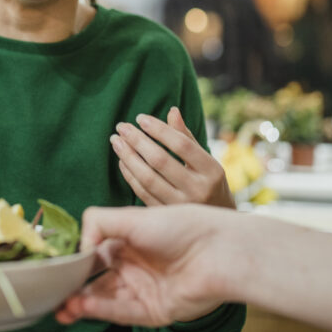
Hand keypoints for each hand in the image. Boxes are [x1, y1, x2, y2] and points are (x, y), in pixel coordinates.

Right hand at [56, 205, 237, 326]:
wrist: (218, 252)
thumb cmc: (180, 226)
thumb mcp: (132, 216)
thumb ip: (97, 222)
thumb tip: (78, 245)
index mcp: (129, 240)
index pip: (94, 253)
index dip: (75, 260)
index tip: (54, 266)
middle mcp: (135, 265)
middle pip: (95, 280)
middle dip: (73, 287)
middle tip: (51, 292)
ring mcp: (144, 289)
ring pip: (104, 298)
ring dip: (82, 302)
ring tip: (62, 305)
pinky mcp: (154, 311)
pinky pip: (122, 312)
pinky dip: (100, 310)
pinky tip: (82, 307)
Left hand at [114, 107, 234, 208]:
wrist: (214, 221)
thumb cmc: (208, 182)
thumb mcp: (206, 160)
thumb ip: (186, 137)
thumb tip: (172, 110)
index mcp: (211, 170)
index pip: (181, 145)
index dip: (159, 130)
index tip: (140, 118)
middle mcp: (198, 189)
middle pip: (161, 161)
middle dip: (137, 141)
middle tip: (121, 127)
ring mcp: (181, 206)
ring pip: (148, 179)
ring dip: (128, 158)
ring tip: (116, 141)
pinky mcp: (166, 216)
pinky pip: (142, 194)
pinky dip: (130, 176)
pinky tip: (122, 161)